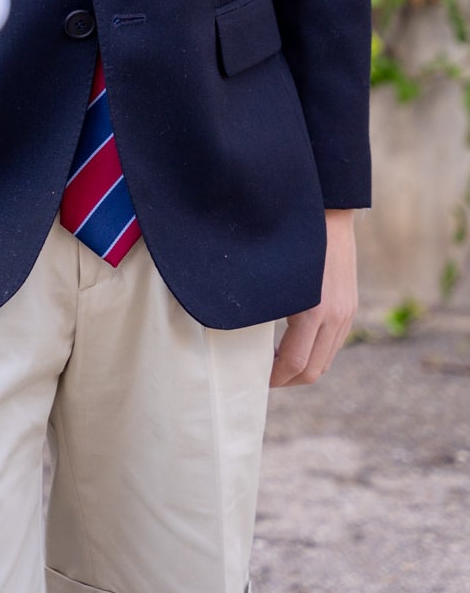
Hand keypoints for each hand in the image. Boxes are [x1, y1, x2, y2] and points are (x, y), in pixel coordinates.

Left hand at [270, 209, 357, 387]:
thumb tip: (243, 329)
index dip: (275, 377)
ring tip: (276, 361)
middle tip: (265, 376)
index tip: (258, 378)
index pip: (295, 362)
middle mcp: (336, 316)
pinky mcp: (350, 307)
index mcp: (314, 309)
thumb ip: (266, 304)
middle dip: (288, 379)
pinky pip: (333, 343)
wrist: (329, 212)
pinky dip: (315, 352)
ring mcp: (346, 312)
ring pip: (326, 359)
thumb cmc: (294, 239)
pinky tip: (295, 341)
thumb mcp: (275, 273)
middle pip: (314, 370)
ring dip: (302, 367)